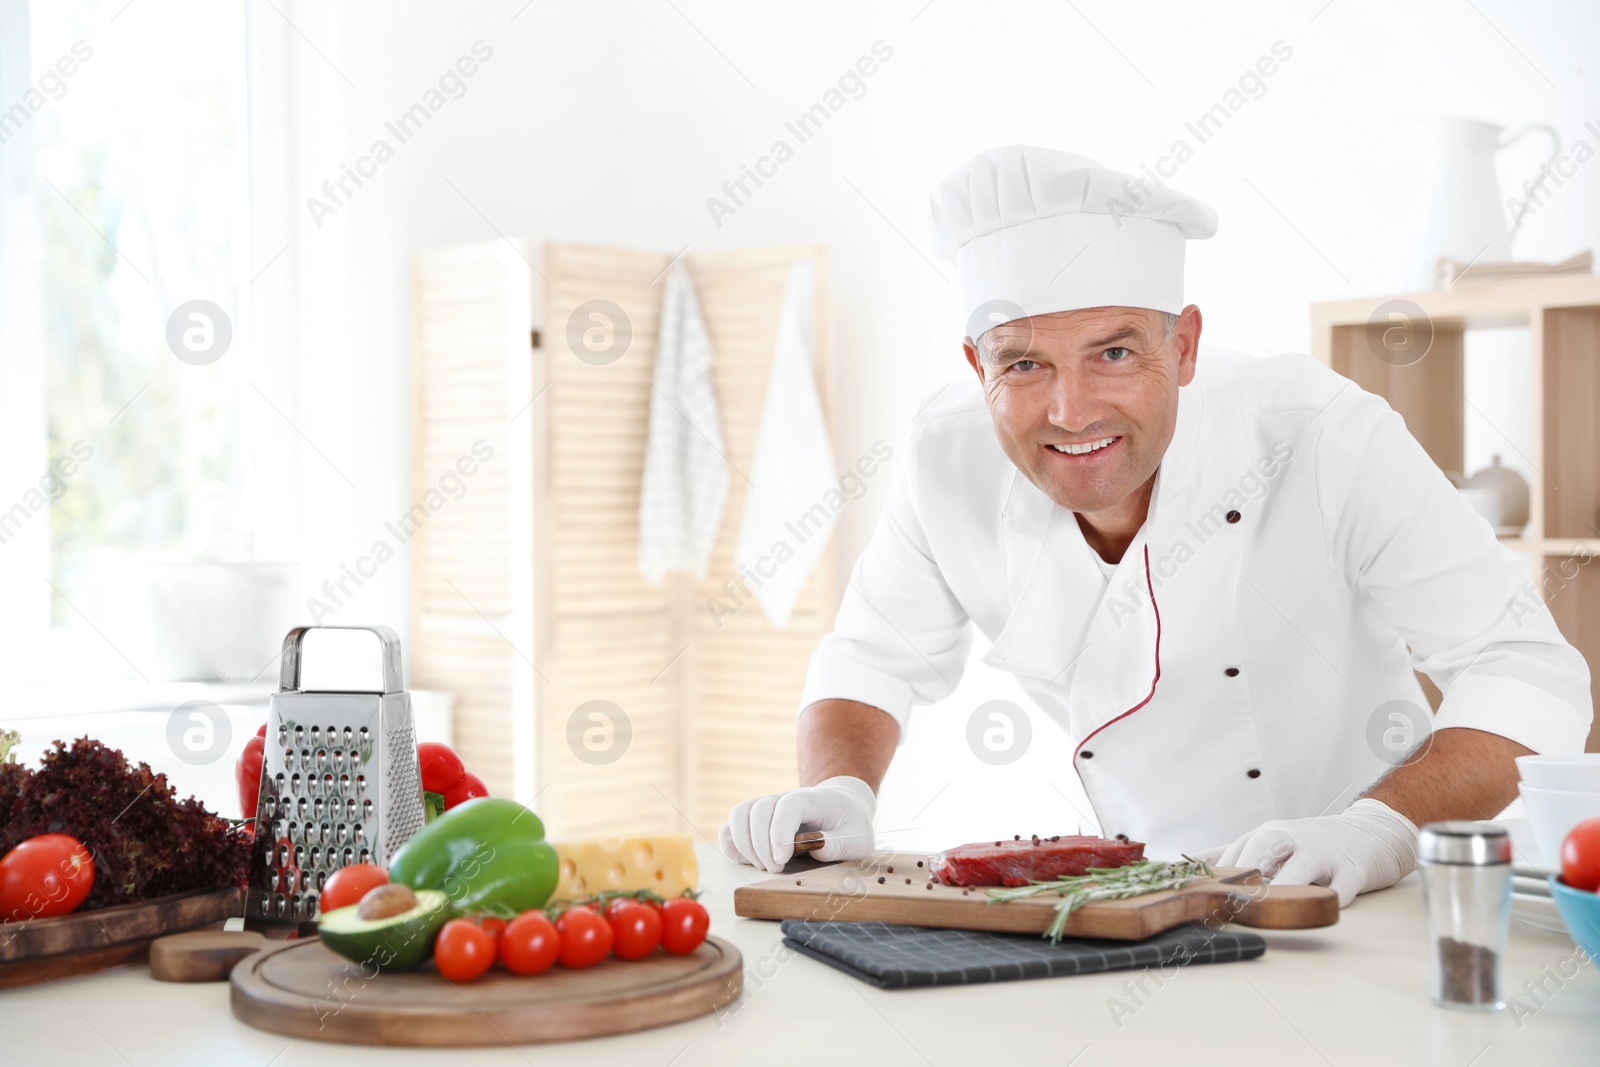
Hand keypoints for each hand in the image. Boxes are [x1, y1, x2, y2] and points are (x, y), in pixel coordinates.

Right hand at [718, 776, 875, 872]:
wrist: (841, 807)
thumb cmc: (849, 824)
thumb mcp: (858, 837)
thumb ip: (840, 843)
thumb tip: (818, 847)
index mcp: (813, 799)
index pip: (788, 806)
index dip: (779, 832)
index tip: (781, 860)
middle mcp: (785, 797)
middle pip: (759, 809)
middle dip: (761, 844)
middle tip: (774, 870)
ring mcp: (768, 806)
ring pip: (740, 813)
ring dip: (744, 843)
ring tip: (762, 866)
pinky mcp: (756, 819)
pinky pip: (732, 824)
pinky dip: (731, 842)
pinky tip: (746, 859)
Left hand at [1195, 797, 1419, 906]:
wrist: (1372, 833)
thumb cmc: (1313, 843)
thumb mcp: (1272, 841)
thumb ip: (1233, 852)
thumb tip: (1191, 864)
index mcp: (1267, 835)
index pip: (1235, 856)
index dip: (1218, 881)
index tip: (1203, 904)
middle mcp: (1292, 840)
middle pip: (1262, 852)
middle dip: (1245, 879)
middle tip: (1232, 905)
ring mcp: (1323, 855)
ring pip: (1300, 869)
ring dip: (1284, 889)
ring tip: (1270, 909)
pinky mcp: (1354, 870)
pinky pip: (1342, 887)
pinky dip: (1331, 900)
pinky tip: (1321, 910)